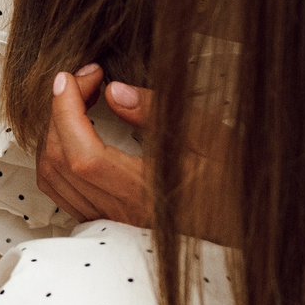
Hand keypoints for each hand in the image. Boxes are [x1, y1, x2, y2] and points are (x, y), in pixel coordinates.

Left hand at [38, 66, 234, 243]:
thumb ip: (161, 114)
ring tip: (78, 101)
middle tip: (86, 80)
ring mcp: (113, 221)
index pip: (82, 155)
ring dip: (53, 133)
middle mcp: (123, 213)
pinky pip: (63, 192)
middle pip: (59, 163)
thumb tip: (115, 92)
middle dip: (59, 112)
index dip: (65, 112)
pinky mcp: (110, 222)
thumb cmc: (240, 185)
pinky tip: (76, 131)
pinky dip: (57, 156)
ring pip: (53, 180)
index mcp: (147, 194)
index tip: (69, 78)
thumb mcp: (214, 140)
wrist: (251, 226)